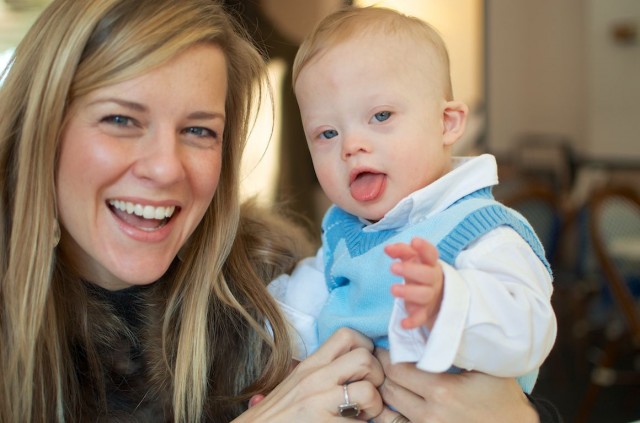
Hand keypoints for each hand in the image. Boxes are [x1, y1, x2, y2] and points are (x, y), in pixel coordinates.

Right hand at [236, 328, 384, 421]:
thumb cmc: (276, 415)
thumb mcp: (295, 384)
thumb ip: (320, 372)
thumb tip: (348, 368)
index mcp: (310, 365)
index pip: (347, 335)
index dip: (367, 349)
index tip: (364, 369)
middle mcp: (315, 378)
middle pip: (365, 358)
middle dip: (378, 378)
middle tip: (369, 395)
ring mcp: (318, 402)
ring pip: (369, 391)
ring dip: (375, 407)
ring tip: (363, 416)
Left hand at [372, 349, 539, 422]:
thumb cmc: (502, 396)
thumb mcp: (482, 366)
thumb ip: (453, 349)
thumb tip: (425, 327)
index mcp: (443, 391)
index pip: (397, 369)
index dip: (387, 356)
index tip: (387, 347)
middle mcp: (431, 414)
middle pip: (389, 389)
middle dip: (383, 373)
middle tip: (382, 360)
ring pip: (389, 409)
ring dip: (387, 392)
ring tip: (389, 379)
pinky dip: (393, 412)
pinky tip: (397, 400)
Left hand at [385, 237, 443, 329]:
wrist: (436, 296)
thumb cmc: (419, 272)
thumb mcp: (412, 259)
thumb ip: (401, 251)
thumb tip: (388, 248)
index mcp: (430, 263)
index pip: (431, 254)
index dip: (424, 247)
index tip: (414, 241)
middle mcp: (433, 279)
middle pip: (427, 275)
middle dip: (411, 271)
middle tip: (393, 268)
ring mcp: (430, 296)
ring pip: (424, 295)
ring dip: (409, 292)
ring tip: (393, 289)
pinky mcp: (424, 312)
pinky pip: (421, 318)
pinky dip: (413, 321)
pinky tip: (403, 323)